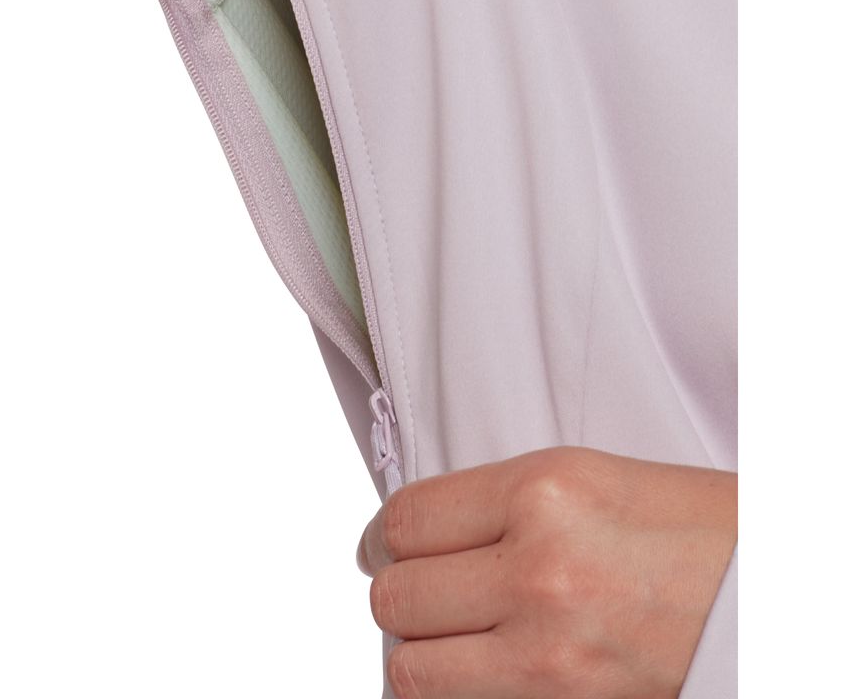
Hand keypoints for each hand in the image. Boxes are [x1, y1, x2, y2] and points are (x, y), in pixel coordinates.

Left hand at [356, 445, 735, 697]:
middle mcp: (539, 571)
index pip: (404, 521)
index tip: (384, 547)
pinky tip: (481, 672)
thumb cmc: (700, 535)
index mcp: (542, 492)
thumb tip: (421, 534)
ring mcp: (551, 656)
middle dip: (399, 596)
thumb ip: (498, 503)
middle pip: (396, 598)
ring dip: (423, 655)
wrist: (778, 602)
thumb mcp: (590, 481)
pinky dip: (458, 694)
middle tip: (423, 592)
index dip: (381, 538)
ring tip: (452, 639)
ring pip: (413, 670)